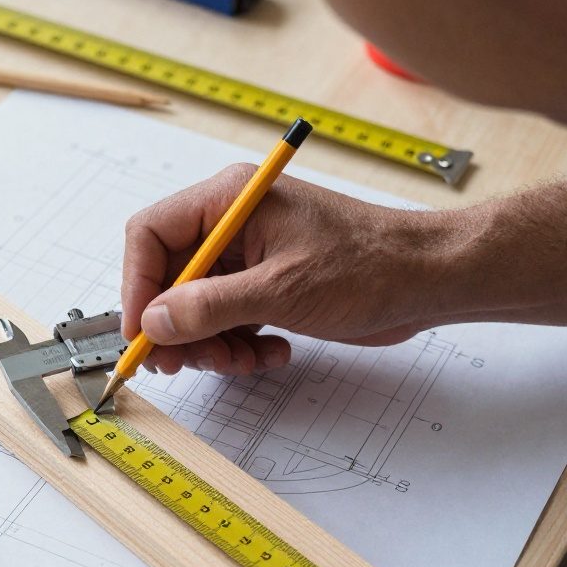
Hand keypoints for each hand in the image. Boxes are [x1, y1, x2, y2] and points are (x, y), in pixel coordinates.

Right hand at [121, 165, 460, 374]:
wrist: (429, 279)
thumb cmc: (369, 266)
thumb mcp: (280, 290)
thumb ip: (209, 307)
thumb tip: (153, 322)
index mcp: (228, 201)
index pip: (151, 235)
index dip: (138, 286)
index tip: (142, 333)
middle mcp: (231, 225)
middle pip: (169, 278)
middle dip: (177, 327)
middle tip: (186, 364)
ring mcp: (248, 257)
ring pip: (195, 308)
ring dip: (211, 345)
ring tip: (243, 361)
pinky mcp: (266, 286)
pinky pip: (227, 321)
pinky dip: (239, 345)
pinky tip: (271, 353)